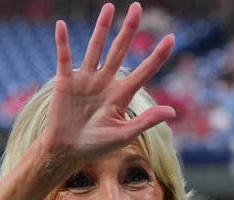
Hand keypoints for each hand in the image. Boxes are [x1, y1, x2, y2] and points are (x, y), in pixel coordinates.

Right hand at [42, 2, 175, 163]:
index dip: (158, 55)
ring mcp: (85, 80)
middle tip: (138, 7)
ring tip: (109, 7)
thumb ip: (146, 121)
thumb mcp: (123, 135)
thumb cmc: (96, 147)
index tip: (171, 38)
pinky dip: (62, 42)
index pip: (144, 71)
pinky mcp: (66, 82)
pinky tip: (61, 26)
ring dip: (101, 28)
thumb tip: (172, 111)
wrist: (66, 151)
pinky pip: (64, 58)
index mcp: (121, 95)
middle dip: (129, 30)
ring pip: (95, 48)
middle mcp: (105, 82)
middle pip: (120, 50)